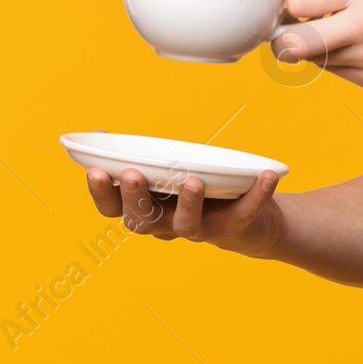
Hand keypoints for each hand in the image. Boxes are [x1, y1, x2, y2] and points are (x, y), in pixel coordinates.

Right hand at [85, 166, 283, 256]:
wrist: (249, 222)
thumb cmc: (199, 190)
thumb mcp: (167, 171)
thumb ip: (138, 156)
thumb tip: (98, 134)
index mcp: (148, 209)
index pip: (114, 209)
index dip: (101, 193)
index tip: (94, 170)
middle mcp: (168, 225)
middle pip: (143, 221)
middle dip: (135, 197)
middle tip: (131, 174)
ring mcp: (201, 229)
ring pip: (187, 224)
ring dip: (188, 201)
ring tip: (191, 179)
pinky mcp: (234, 228)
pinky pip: (245, 213)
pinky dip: (257, 194)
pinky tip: (269, 175)